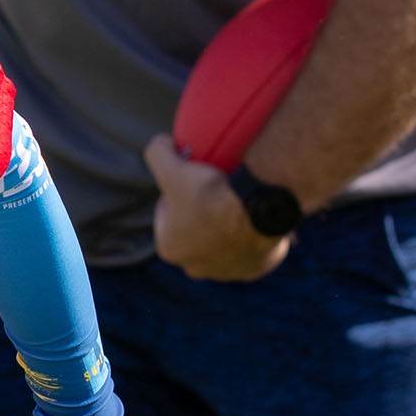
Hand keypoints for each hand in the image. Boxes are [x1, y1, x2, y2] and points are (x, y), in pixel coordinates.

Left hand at [143, 137, 288, 281]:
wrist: (258, 206)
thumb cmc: (211, 191)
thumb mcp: (172, 165)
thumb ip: (157, 152)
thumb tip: (160, 143)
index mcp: (169, 248)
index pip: (168, 214)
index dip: (177, 192)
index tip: (191, 178)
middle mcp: (196, 267)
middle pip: (195, 231)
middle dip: (201, 211)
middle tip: (214, 186)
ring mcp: (229, 271)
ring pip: (224, 243)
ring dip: (226, 225)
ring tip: (234, 198)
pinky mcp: (256, 269)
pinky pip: (252, 249)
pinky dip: (252, 234)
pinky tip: (253, 213)